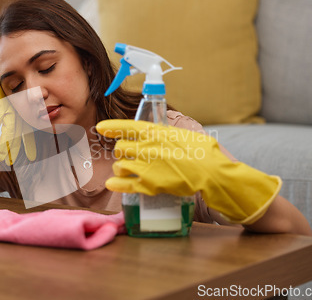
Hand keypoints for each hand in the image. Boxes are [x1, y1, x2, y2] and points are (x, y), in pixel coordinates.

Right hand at [0, 98, 36, 165]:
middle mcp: (16, 114)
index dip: (29, 145)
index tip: (32, 158)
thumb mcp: (7, 111)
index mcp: (21, 116)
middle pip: (18, 134)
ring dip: (4, 145)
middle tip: (17, 162)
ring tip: (2, 158)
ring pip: (8, 130)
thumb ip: (11, 125)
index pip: (27, 133)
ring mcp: (7, 110)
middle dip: (16, 149)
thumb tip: (14, 139)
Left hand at [96, 119, 280, 223]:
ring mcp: (145, 167)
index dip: (111, 127)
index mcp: (155, 132)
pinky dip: (116, 184)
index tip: (100, 127)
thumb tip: (158, 133)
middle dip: (121, 152)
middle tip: (128, 155)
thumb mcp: (182, 134)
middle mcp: (146, 148)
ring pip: (119, 166)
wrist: (211, 172)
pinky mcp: (148, 185)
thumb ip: (165, 133)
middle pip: (120, 148)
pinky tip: (112, 183)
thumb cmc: (202, 151)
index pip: (126, 127)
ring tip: (126, 169)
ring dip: (121, 168)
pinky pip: (124, 184)